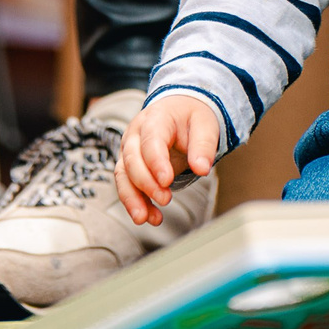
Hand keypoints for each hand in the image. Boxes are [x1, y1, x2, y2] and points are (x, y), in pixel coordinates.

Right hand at [116, 94, 219, 226]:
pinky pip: (127, 185)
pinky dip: (136, 202)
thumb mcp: (205, 124)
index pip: (151, 141)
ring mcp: (129, 149)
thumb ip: (203, 145)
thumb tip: (201, 169)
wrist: (178, 110)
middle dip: (146, 183)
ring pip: (123, 175)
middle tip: (165, 199)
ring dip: (133, 198)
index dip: (156, 162)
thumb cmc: (191, 117)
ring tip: (146, 218)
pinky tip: (150, 217)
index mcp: (155, 118)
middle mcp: (136, 133)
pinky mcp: (129, 165)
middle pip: (132, 160)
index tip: (166, 181)